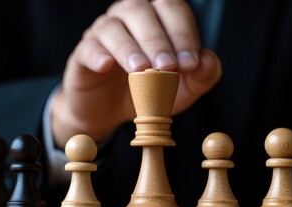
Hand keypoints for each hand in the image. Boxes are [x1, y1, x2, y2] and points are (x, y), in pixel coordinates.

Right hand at [51, 0, 221, 147]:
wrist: (113, 112)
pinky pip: (88, 48)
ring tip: (142, 70)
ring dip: (130, 47)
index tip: (190, 63)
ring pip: (112, 26)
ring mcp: (102, 34)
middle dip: (158, 39)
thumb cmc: (150, 91)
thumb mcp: (183, 89)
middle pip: (140, 10)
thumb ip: (201, 75)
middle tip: (169, 66)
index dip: (183, 33)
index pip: (171, 8)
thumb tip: (208, 60)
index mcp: (156, 17)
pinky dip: (98, 55)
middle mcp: (127, 17)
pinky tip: (108, 66)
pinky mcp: (83, 54)